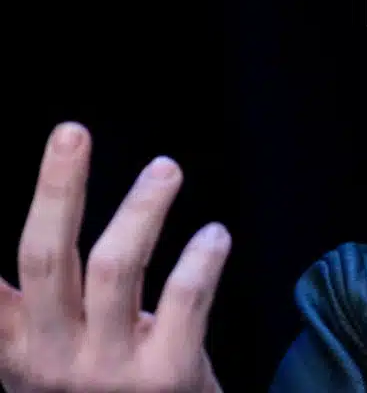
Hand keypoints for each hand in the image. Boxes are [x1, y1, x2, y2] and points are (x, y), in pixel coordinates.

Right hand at [0, 122, 229, 392]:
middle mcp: (54, 357)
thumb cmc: (103, 387)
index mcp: (19, 346)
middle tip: (71, 132)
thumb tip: (40, 217)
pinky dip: (200, 260)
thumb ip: (32, 301)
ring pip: (115, 269)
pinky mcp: (168, 374)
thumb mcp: (52, 353)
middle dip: (56, 189)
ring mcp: (110, 368)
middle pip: (45, 258)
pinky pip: (183, 300)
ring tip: (165, 169)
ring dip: (140, 209)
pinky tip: (215, 234)